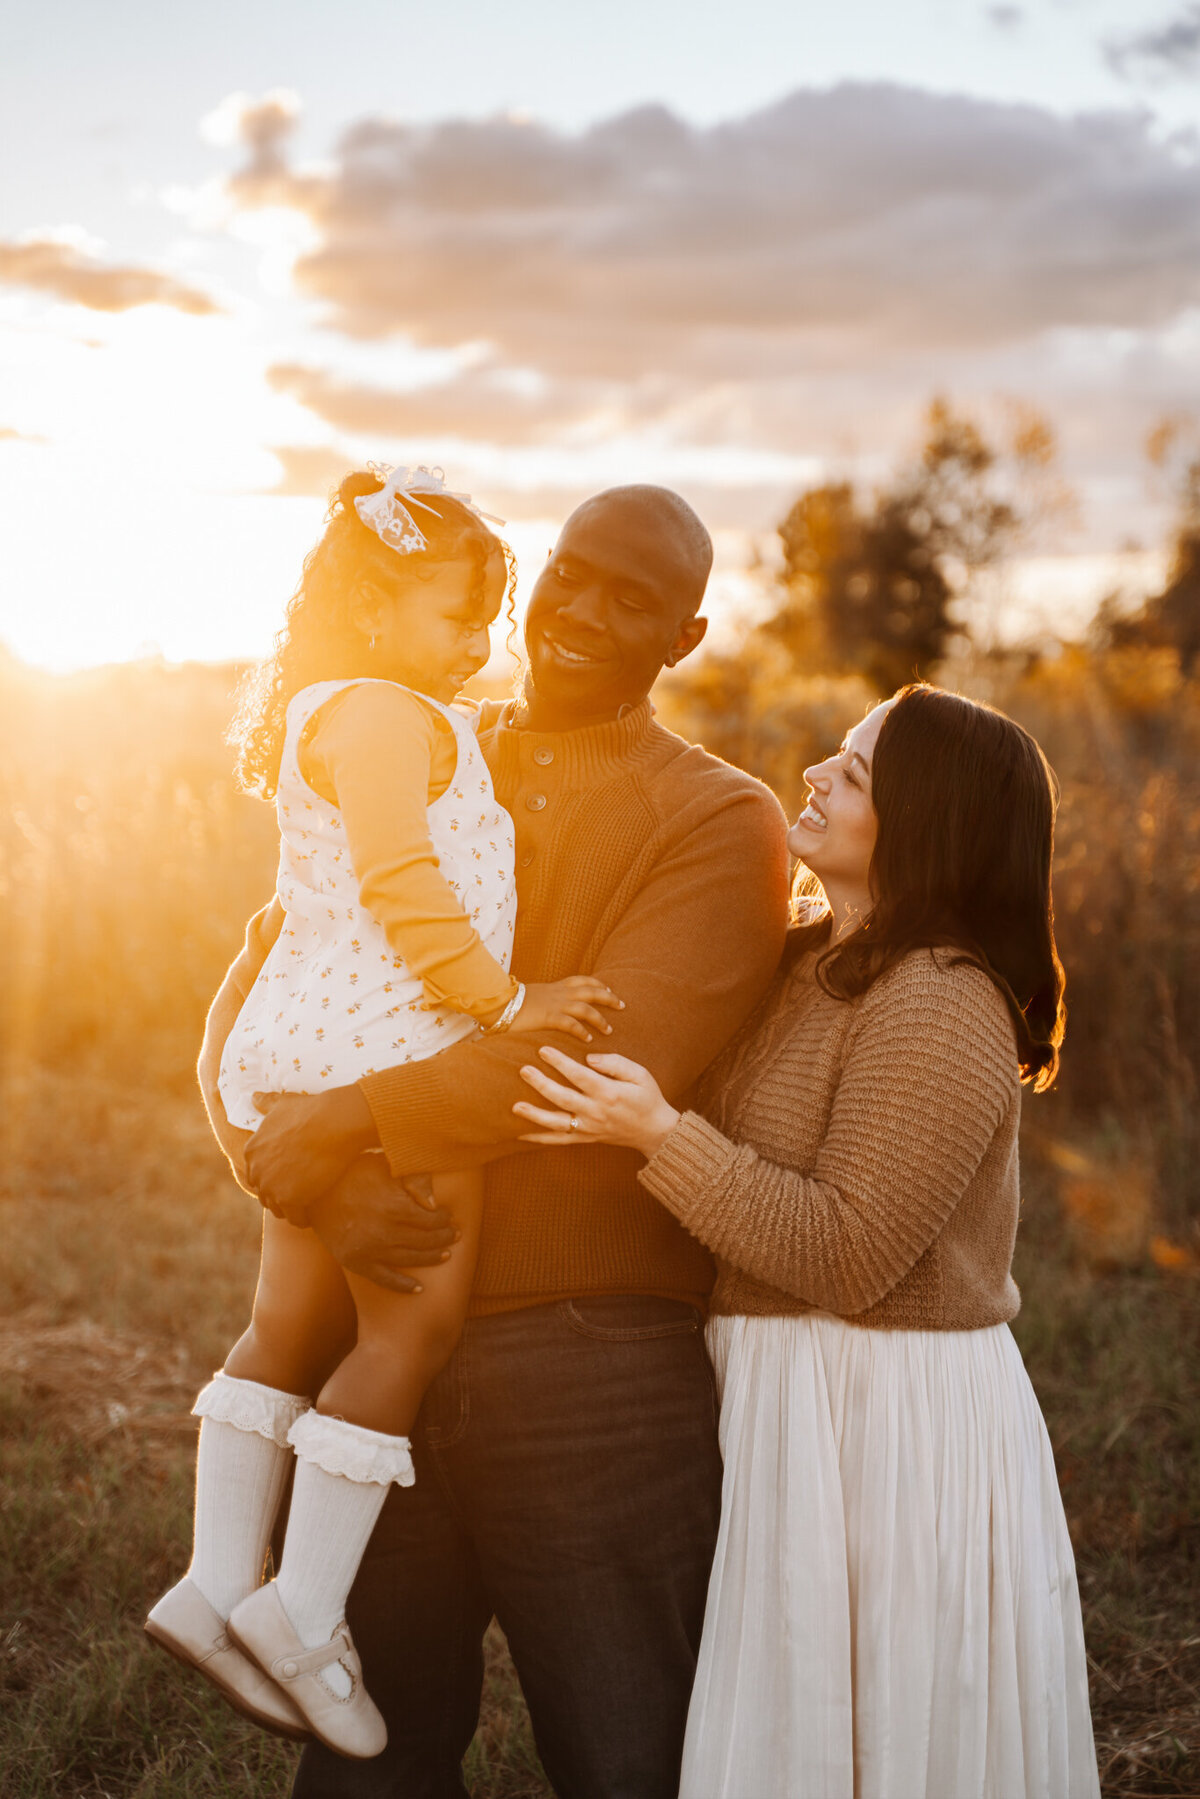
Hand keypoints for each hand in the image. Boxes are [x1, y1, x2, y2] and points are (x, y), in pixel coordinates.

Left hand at [245, 1083, 379, 1218]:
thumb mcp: (282, 1103)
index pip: (256, 1174)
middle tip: (301, 1192)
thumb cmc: (310, 1111)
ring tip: (308, 1205)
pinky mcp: (289, 1199)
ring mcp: (271, 1186)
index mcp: (251, 1150)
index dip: (274, 1176)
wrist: (332, 1123)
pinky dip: (304, 1219)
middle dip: (280, 1194)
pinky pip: (295, 1218)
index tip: (290, 1175)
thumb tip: (252, 1097)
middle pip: (265, 1193)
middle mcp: (256, 1170)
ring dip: (291, 1209)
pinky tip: (315, 1213)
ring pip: (277, 1208)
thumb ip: (265, 1103)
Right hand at [307, 1156, 459, 1294]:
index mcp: (393, 1205)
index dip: (445, 1219)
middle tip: (455, 1235)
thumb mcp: (381, 1164)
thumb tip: (433, 1201)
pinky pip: (385, 1279)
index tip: (449, 1216)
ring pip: (411, 1259)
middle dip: (444, 1238)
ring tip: (445, 1255)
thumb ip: (410, 1176)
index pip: (432, 1219)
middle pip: (426, 1240)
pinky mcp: (355, 1262)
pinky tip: (419, 1287)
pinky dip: (404, 1286)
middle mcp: (383, 1231)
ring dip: (432, 1258)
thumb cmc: (350, 1172)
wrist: (311, 1194)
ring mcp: (369, 1250)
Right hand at [506, 977, 623, 1044]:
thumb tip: (544, 1007)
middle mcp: (559, 993)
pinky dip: (582, 1031)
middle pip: (591, 990)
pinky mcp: (548, 1017)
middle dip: (608, 997)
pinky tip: (588, 1040)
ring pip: (586, 1007)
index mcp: (555, 987)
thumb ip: (543, 1000)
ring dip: (600, 1018)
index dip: (598, 984)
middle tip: (621, 1005)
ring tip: (609, 1029)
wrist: (497, 1001)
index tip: (609, 989)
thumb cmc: (510, 1001)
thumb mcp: (532, 996)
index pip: (582, 980)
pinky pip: (571, 1024)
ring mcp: (555, 1004)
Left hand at [512, 1045, 680, 1160]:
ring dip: (534, 1115)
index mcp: (609, 1093)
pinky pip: (558, 1140)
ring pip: (556, 1123)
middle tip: (523, 1070)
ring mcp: (589, 1128)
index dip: (560, 1062)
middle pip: (562, 1098)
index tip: (543, 1050)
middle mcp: (596, 1112)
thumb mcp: (640, 1074)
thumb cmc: (647, 1098)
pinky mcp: (585, 1138)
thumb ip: (615, 1063)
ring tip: (515, 1107)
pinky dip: (538, 1139)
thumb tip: (589, 1058)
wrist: (654, 1131)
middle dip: (541, 1084)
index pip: (579, 1075)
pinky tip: (519, 1134)